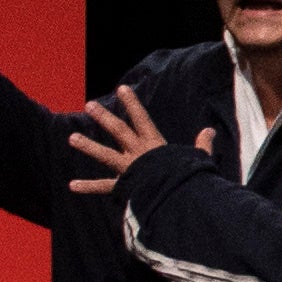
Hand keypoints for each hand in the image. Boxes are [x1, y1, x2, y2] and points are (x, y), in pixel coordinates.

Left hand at [62, 84, 208, 193]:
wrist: (175, 193)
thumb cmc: (188, 175)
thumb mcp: (198, 157)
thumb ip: (202, 144)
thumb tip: (210, 130)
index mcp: (154, 144)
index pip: (142, 118)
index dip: (132, 103)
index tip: (122, 89)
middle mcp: (138, 152)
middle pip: (119, 130)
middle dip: (104, 117)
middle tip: (90, 105)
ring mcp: (128, 168)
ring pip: (105, 154)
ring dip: (88, 145)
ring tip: (72, 138)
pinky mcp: (124, 185)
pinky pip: (104, 186)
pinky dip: (88, 187)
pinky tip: (71, 185)